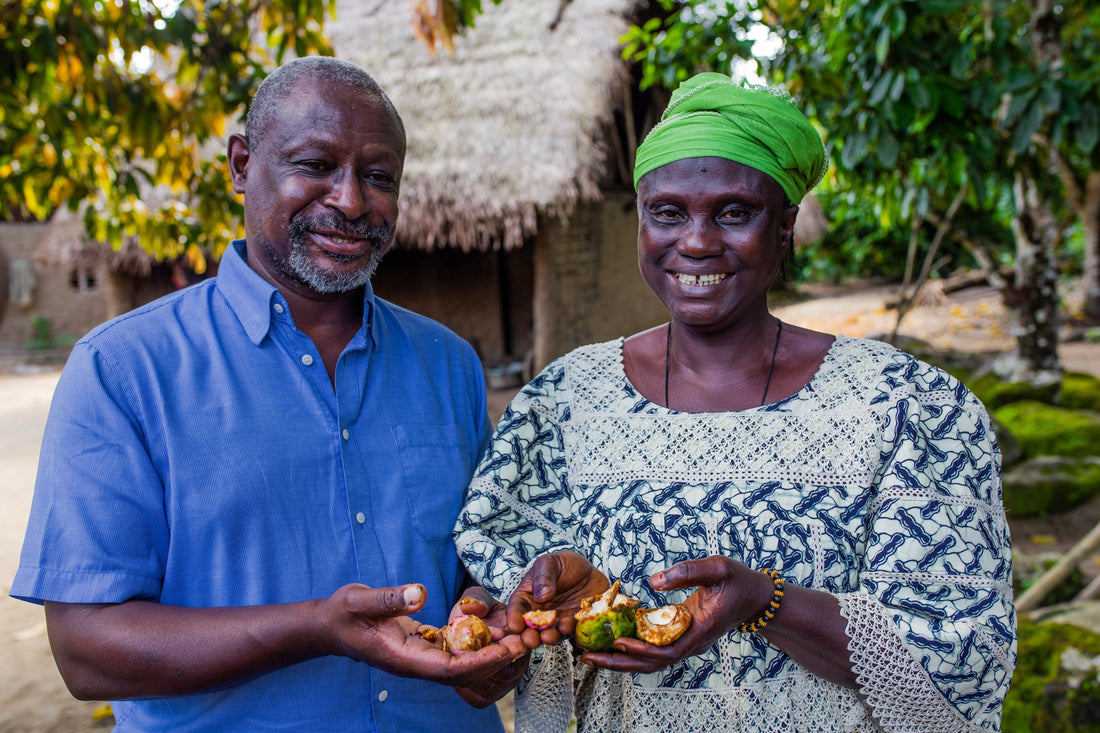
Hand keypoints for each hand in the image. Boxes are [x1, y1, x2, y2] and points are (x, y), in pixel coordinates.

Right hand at [316, 583, 526, 686]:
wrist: (330, 624)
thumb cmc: (342, 613)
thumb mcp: (360, 601)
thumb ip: (389, 599)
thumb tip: (418, 593)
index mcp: (404, 659)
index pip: (448, 669)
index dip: (479, 662)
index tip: (506, 650)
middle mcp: (416, 664)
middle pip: (462, 672)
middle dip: (495, 660)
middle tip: (525, 643)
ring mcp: (420, 657)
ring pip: (462, 664)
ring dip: (490, 653)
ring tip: (520, 637)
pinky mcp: (423, 647)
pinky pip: (455, 650)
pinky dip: (476, 643)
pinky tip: (495, 629)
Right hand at [505, 550, 609, 648]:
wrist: (588, 572)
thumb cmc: (564, 565)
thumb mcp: (549, 563)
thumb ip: (543, 577)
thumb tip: (541, 596)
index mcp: (527, 597)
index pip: (517, 609)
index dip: (514, 618)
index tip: (515, 626)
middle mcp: (540, 614)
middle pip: (531, 628)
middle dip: (529, 636)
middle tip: (530, 639)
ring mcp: (557, 622)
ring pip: (551, 634)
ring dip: (550, 637)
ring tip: (549, 636)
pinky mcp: (574, 626)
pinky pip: (573, 632)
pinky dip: (571, 632)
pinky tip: (570, 627)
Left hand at [579, 555, 772, 672]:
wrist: (755, 597)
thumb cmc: (738, 580)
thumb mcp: (718, 567)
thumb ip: (687, 572)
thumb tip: (654, 580)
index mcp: (701, 630)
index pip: (668, 650)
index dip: (642, 650)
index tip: (619, 642)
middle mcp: (691, 643)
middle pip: (652, 664)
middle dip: (620, 663)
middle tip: (587, 657)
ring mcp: (686, 642)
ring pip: (650, 661)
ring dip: (621, 660)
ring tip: (590, 655)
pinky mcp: (680, 636)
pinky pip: (652, 649)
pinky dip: (630, 649)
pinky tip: (609, 641)